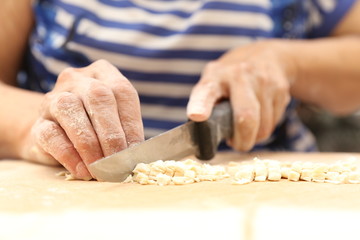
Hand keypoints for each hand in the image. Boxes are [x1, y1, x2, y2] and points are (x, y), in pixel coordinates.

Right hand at [22, 60, 143, 179]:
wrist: (58, 134)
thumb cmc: (96, 127)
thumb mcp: (115, 122)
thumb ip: (126, 131)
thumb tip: (137, 153)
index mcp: (103, 74)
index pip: (122, 92)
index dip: (131, 123)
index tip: (136, 151)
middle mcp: (78, 79)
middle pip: (98, 97)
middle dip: (111, 134)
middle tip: (119, 162)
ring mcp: (54, 97)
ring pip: (70, 109)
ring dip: (89, 144)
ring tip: (100, 168)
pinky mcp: (38, 122)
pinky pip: (51, 134)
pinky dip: (69, 155)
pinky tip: (81, 170)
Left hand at [187, 40, 293, 150]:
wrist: (265, 56)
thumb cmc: (229, 80)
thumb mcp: (212, 83)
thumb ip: (206, 106)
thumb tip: (204, 135)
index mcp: (214, 77)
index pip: (206, 92)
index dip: (200, 105)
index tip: (196, 116)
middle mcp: (238, 75)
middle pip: (245, 117)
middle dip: (243, 140)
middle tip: (238, 144)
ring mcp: (262, 80)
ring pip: (263, 126)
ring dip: (254, 136)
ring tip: (246, 127)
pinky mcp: (280, 88)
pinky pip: (274, 122)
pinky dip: (265, 128)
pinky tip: (260, 116)